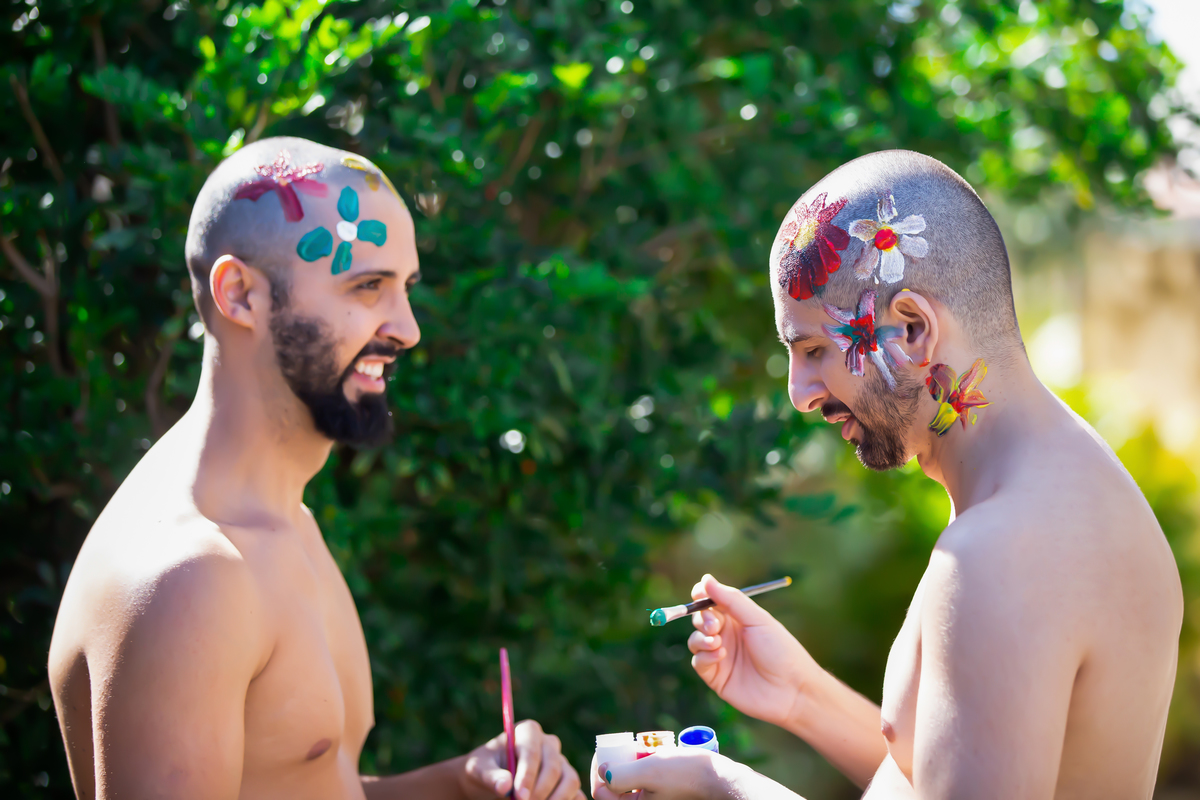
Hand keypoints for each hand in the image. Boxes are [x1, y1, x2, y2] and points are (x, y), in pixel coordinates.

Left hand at [461, 719, 583, 799]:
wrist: (488, 779)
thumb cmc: (483, 768)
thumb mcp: (478, 769)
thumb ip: (491, 776)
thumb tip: (505, 786)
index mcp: (528, 732)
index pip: (532, 751)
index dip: (527, 775)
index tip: (519, 796)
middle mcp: (548, 744)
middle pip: (553, 767)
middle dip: (539, 791)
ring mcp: (561, 763)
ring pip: (570, 779)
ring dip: (557, 799)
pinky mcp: (566, 781)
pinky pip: (577, 793)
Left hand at [592, 748, 743, 799]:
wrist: (720, 779)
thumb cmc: (686, 774)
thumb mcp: (649, 771)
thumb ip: (620, 775)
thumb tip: (602, 772)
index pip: (601, 793)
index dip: (599, 769)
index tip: (605, 752)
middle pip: (616, 787)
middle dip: (618, 765)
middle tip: (626, 748)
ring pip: (631, 782)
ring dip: (632, 763)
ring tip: (642, 749)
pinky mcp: (665, 796)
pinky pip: (646, 782)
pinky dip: (646, 767)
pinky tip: (655, 754)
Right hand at [687, 574, 820, 728]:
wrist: (792, 690)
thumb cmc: (781, 650)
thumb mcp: (757, 619)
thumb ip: (731, 599)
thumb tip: (706, 579)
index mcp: (738, 618)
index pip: (712, 601)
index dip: (702, 594)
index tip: (699, 592)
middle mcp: (727, 635)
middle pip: (700, 619)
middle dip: (702, 618)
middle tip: (714, 625)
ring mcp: (721, 656)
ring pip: (695, 640)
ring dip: (701, 637)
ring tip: (718, 642)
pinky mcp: (716, 677)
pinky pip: (698, 662)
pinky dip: (704, 656)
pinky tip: (721, 656)